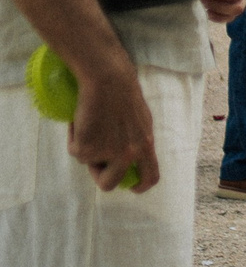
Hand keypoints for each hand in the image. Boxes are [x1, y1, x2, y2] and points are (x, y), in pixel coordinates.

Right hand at [68, 63, 160, 192]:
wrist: (108, 79)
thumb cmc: (124, 95)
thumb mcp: (141, 122)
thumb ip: (138, 141)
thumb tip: (131, 159)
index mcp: (146, 145)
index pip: (150, 176)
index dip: (140, 185)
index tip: (132, 187)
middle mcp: (128, 153)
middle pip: (110, 184)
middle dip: (100, 177)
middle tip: (96, 161)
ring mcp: (107, 152)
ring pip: (88, 165)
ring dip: (86, 152)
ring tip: (91, 127)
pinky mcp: (86, 147)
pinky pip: (75, 151)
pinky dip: (74, 138)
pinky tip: (81, 121)